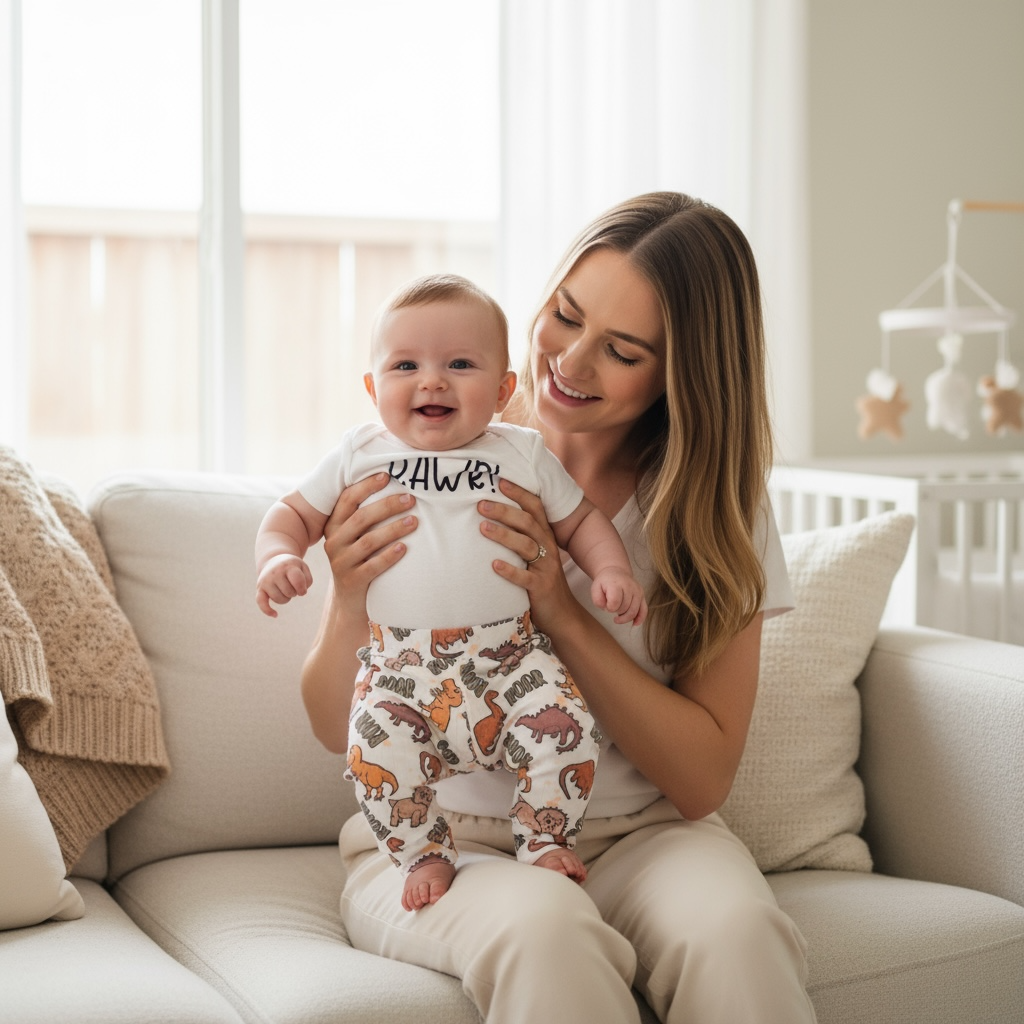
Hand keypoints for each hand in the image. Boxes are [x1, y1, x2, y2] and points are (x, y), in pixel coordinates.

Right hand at [256, 554, 312, 616]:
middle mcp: (275, 572)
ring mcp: (266, 581)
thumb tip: (301, 592)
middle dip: (294, 592)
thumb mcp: (303, 568)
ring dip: (285, 598)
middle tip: (291, 585)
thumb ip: (308, 580)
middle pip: (289, 593)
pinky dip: (267, 610)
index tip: (302, 589)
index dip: (303, 589)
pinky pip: (261, 602)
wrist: (274, 560)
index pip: (298, 582)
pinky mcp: (259, 588)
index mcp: (288, 566)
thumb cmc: (292, 567)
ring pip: (279, 600)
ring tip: (285, 590)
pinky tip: (275, 615)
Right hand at [322, 473, 416, 613]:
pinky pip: (372, 566)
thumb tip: (395, 483)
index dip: (365, 486)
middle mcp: (333, 542)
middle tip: (410, 499)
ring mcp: (341, 563)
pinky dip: (389, 556)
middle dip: (387, 506)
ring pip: (368, 541)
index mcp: (333, 526)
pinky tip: (405, 548)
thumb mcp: (356, 536)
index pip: (347, 500)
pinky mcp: (352, 581)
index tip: (387, 476)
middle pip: (361, 518)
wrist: (352, 600)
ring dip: (393, 529)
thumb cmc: (361, 559)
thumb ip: (366, 515)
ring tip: (414, 521)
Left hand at [478, 478, 576, 629]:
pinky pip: (525, 577)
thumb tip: (490, 517)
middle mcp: (548, 548)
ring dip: (503, 535)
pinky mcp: (541, 588)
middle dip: (504, 511)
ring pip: (526, 546)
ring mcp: (545, 568)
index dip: (519, 493)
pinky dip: (509, 570)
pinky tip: (493, 565)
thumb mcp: (535, 554)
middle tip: (481, 504)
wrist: (562, 614)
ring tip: (482, 527)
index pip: (535, 508)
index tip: (499, 481)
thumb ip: (521, 537)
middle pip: (527, 523)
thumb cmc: (540, 579)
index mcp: (545, 536)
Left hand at [590, 568, 647, 625]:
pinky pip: (644, 610)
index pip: (615, 602)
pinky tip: (634, 624)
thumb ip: (597, 599)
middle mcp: (629, 586)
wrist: (616, 572)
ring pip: (633, 611)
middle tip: (611, 607)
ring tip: (618, 616)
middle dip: (616, 611)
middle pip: (624, 608)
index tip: (606, 605)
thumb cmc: (605, 582)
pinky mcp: (642, 595)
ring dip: (625, 617)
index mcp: (616, 584)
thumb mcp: (595, 588)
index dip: (609, 608)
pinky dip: (640, 619)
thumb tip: (606, 608)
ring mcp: (637, 591)